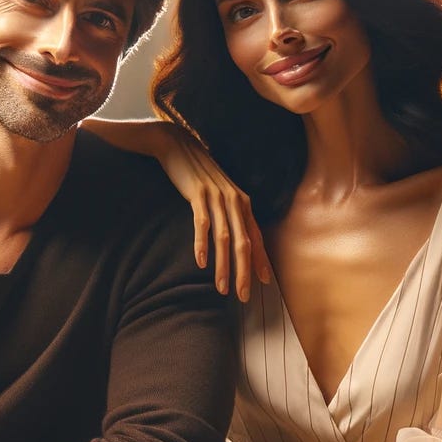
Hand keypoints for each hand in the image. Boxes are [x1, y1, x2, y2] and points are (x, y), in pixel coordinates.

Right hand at [156, 131, 270, 300]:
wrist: (179, 145)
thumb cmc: (200, 173)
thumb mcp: (221, 193)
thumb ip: (230, 213)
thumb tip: (237, 237)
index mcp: (242, 202)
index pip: (256, 237)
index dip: (260, 261)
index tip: (263, 283)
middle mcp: (234, 200)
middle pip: (244, 243)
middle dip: (245, 272)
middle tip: (243, 296)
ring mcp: (216, 197)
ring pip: (225, 238)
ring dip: (224, 266)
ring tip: (222, 288)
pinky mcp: (198, 194)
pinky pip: (202, 224)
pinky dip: (202, 244)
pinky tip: (201, 262)